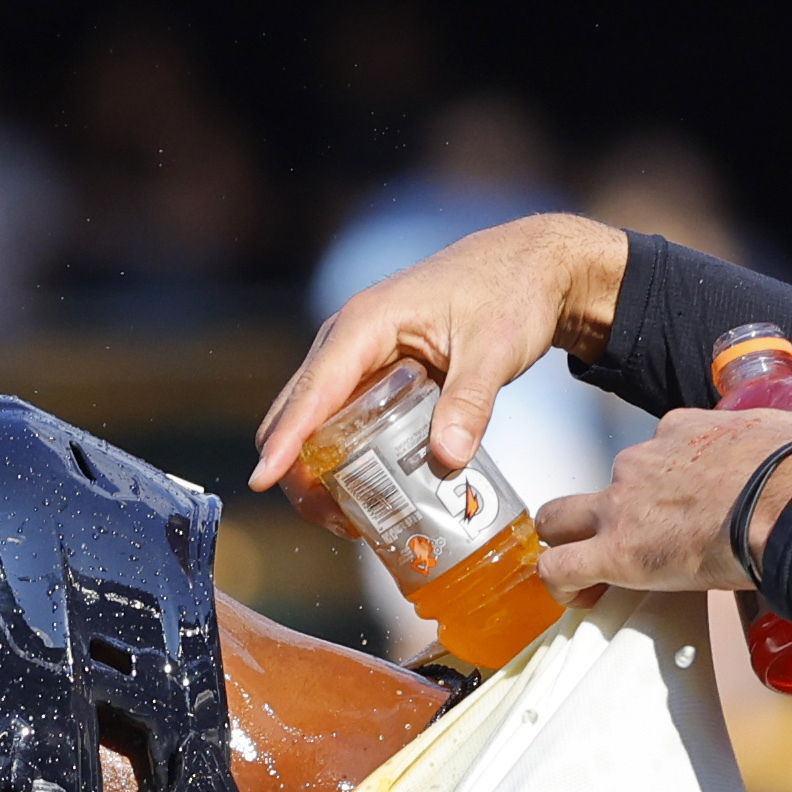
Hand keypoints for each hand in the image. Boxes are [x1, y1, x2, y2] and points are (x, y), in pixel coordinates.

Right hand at [251, 213, 628, 497]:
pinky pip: (342, 419)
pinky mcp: (375, 371)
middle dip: (300, 472)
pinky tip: (372, 491)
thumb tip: (448, 459)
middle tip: (339, 524)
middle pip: (297, 412)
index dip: (286, 440)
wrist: (529, 268)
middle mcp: (348, 339)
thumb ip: (471, 402)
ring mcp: (358, 356)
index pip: (312, 390)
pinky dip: (343, 456)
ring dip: (320, 470)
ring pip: (314, 420)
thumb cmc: (510, 294)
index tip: (262, 479)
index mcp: (366, 324)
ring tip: (356, 520)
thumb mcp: (495, 350)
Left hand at [535, 403, 791, 597]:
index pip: (663, 448)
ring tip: (592, 568)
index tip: (690, 505)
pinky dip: (562, 582)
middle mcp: (646, 460)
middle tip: (644, 541)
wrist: (791, 501)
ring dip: (571, 538)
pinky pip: (561, 566)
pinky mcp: (616, 552)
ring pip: (564, 516)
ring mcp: (624, 505)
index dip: (672, 477)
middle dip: (620, 510)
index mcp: (689, 430)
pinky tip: (577, 596)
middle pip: (614, 482)